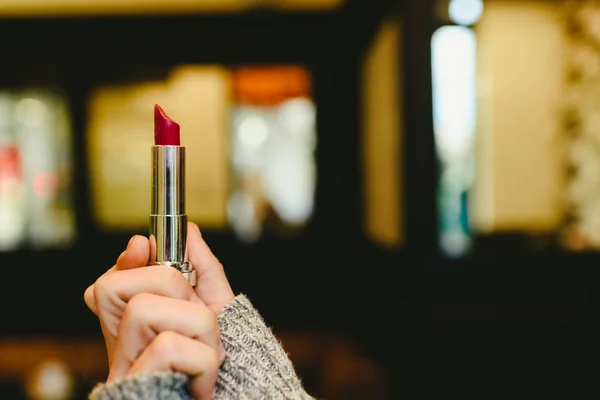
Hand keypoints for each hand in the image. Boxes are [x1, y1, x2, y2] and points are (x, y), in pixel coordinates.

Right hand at [83, 223, 234, 398]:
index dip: (123, 261)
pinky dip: (202, 359)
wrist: (239, 399)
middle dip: (174, 287)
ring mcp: (124, 369)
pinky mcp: (136, 388)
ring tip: (211, 354)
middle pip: (117, 286)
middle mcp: (120, 348)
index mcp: (136, 328)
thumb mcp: (215, 308)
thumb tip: (188, 230)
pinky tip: (203, 381)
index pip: (107, 285)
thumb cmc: (223, 361)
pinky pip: (167, 346)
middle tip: (200, 319)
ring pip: (143, 310)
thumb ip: (201, 269)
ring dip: (198, 326)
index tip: (142, 245)